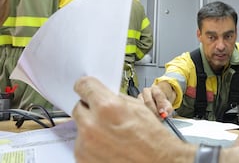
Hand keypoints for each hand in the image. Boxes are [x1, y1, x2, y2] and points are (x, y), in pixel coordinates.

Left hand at [72, 76, 194, 162]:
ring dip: (91, 127)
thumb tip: (103, 96)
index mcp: (107, 107)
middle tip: (105, 115)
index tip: (85, 87)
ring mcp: (85, 145)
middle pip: (79, 107)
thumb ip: (115, 99)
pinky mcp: (83, 158)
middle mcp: (92, 125)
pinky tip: (108, 146)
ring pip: (80, 126)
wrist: (156, 162)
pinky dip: (91, 144)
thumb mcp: (137, 107)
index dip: (86, 85)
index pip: (84, 85)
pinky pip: (81, 144)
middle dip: (91, 108)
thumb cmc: (152, 138)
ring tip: (111, 135)